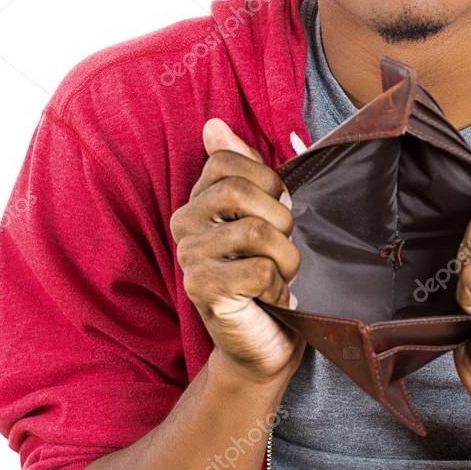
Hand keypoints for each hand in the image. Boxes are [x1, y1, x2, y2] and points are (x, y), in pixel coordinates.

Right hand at [170, 118, 304, 383]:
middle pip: (238, 191)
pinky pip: (258, 269)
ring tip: (281, 276)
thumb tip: (213, 125)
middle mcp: (184, 226)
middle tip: (283, 248)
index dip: (267, 181)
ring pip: (255, 232)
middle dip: (280, 218)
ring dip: (286, 257)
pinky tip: (272, 299)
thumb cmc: (270, 279)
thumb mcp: (265, 219)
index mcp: (198, 202)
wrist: (267, 344)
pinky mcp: (203, 291)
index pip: (227, 161)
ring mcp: (190, 259)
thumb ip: (244, 172)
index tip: (278, 211)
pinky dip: (278, 286)